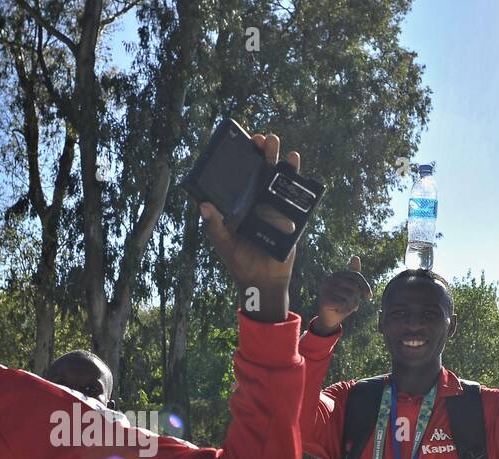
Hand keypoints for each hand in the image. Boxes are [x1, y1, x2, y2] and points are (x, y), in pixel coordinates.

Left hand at [198, 132, 304, 323]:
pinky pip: (293, 192)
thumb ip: (214, 225)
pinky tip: (293, 162)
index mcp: (239, 202)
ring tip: (276, 143)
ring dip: (278, 157)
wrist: (263, 280)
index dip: (239, 158)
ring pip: (277, 176)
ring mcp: (274, 204)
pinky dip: (295, 176)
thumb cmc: (239, 261)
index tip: (238, 142)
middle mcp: (256, 199)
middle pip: (259, 169)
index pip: (239, 175)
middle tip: (261, 138)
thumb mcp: (223, 243)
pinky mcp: (290, 213)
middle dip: (260, 151)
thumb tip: (203, 205)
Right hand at [312, 255, 370, 333]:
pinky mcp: (323, 300)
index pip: (356, 276)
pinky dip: (344, 309)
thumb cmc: (342, 301)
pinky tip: (339, 310)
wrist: (330, 318)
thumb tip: (356, 257)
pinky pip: (343, 303)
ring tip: (345, 307)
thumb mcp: (351, 288)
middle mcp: (328, 279)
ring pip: (349, 296)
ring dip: (351, 305)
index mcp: (335, 275)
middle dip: (356, 298)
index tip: (368, 297)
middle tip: (351, 303)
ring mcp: (324, 289)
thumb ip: (354, 275)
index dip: (365, 286)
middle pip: (354, 286)